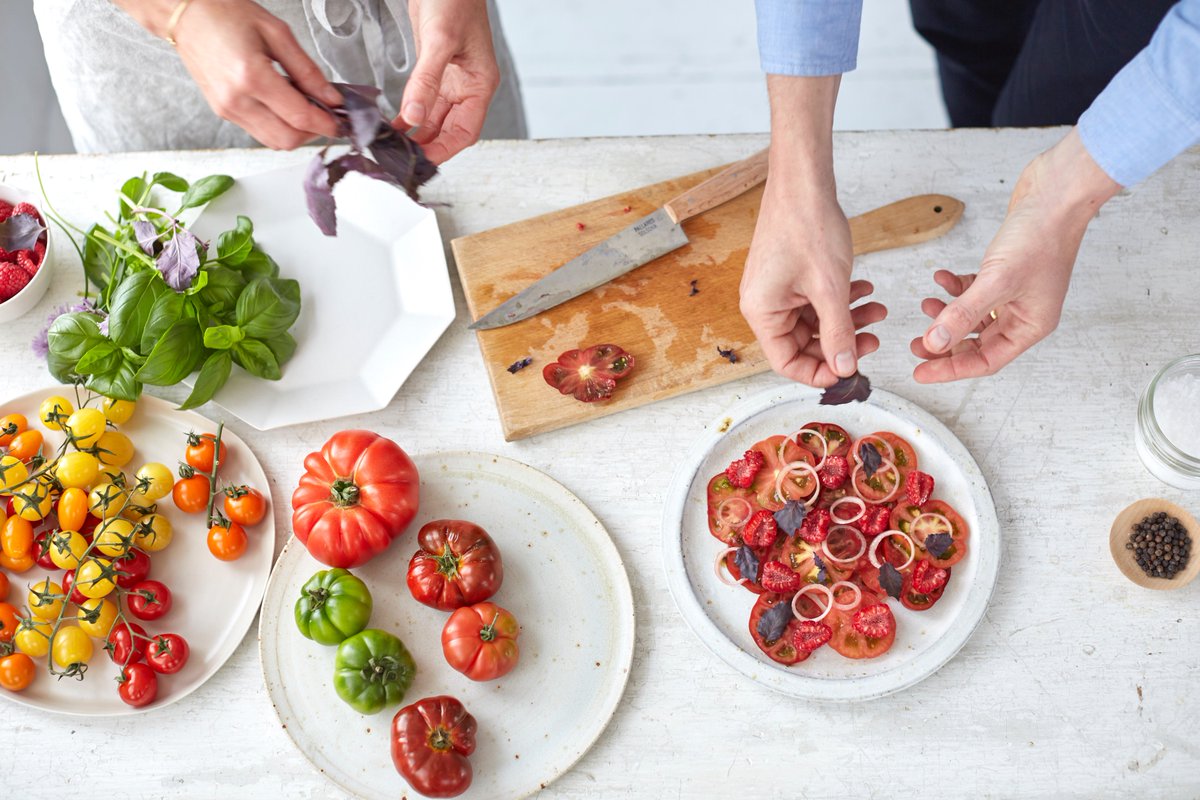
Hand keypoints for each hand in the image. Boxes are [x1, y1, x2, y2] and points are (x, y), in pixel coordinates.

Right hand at [167, 0, 341, 148]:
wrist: (186, 13)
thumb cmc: (225, 13)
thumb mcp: (277, 33)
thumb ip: (308, 71)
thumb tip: (331, 98)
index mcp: (251, 76)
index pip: (300, 117)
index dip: (327, 123)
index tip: (341, 120)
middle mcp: (236, 100)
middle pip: (288, 139)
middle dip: (313, 132)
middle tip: (325, 113)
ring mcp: (227, 109)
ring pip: (274, 141)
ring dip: (296, 132)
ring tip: (303, 106)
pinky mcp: (223, 112)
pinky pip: (259, 132)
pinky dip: (279, 126)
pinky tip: (284, 105)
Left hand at [398, 0, 499, 163]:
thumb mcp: (440, 41)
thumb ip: (426, 81)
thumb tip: (414, 116)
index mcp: (479, 84)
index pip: (465, 131)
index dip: (445, 149)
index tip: (423, 160)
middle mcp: (466, 86)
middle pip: (448, 130)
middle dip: (427, 145)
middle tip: (402, 156)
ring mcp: (450, 80)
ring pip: (434, 119)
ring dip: (416, 133)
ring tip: (395, 145)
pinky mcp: (433, 70)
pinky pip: (422, 101)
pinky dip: (408, 115)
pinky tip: (394, 124)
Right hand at [740, 180, 887, 385]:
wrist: (803, 182)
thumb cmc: (806, 226)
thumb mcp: (830, 288)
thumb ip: (838, 333)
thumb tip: (845, 368)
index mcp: (762, 312)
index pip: (786, 362)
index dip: (819, 372)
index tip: (850, 372)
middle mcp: (763, 304)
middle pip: (802, 344)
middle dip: (841, 343)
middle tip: (873, 339)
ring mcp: (776, 289)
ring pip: (814, 322)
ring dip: (847, 319)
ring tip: (877, 310)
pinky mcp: (789, 276)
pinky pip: (815, 301)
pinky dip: (840, 300)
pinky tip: (864, 290)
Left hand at [912, 128, 1119, 381]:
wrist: (1056, 192)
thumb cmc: (1041, 235)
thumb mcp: (996, 281)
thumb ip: (963, 314)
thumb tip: (934, 343)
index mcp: (1031, 325)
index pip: (986, 361)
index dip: (951, 369)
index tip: (920, 371)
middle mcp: (1025, 313)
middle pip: (977, 342)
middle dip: (945, 344)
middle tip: (915, 344)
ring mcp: (1016, 293)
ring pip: (973, 316)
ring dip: (947, 313)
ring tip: (925, 305)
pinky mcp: (1006, 272)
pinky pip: (975, 290)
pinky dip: (955, 287)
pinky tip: (940, 277)